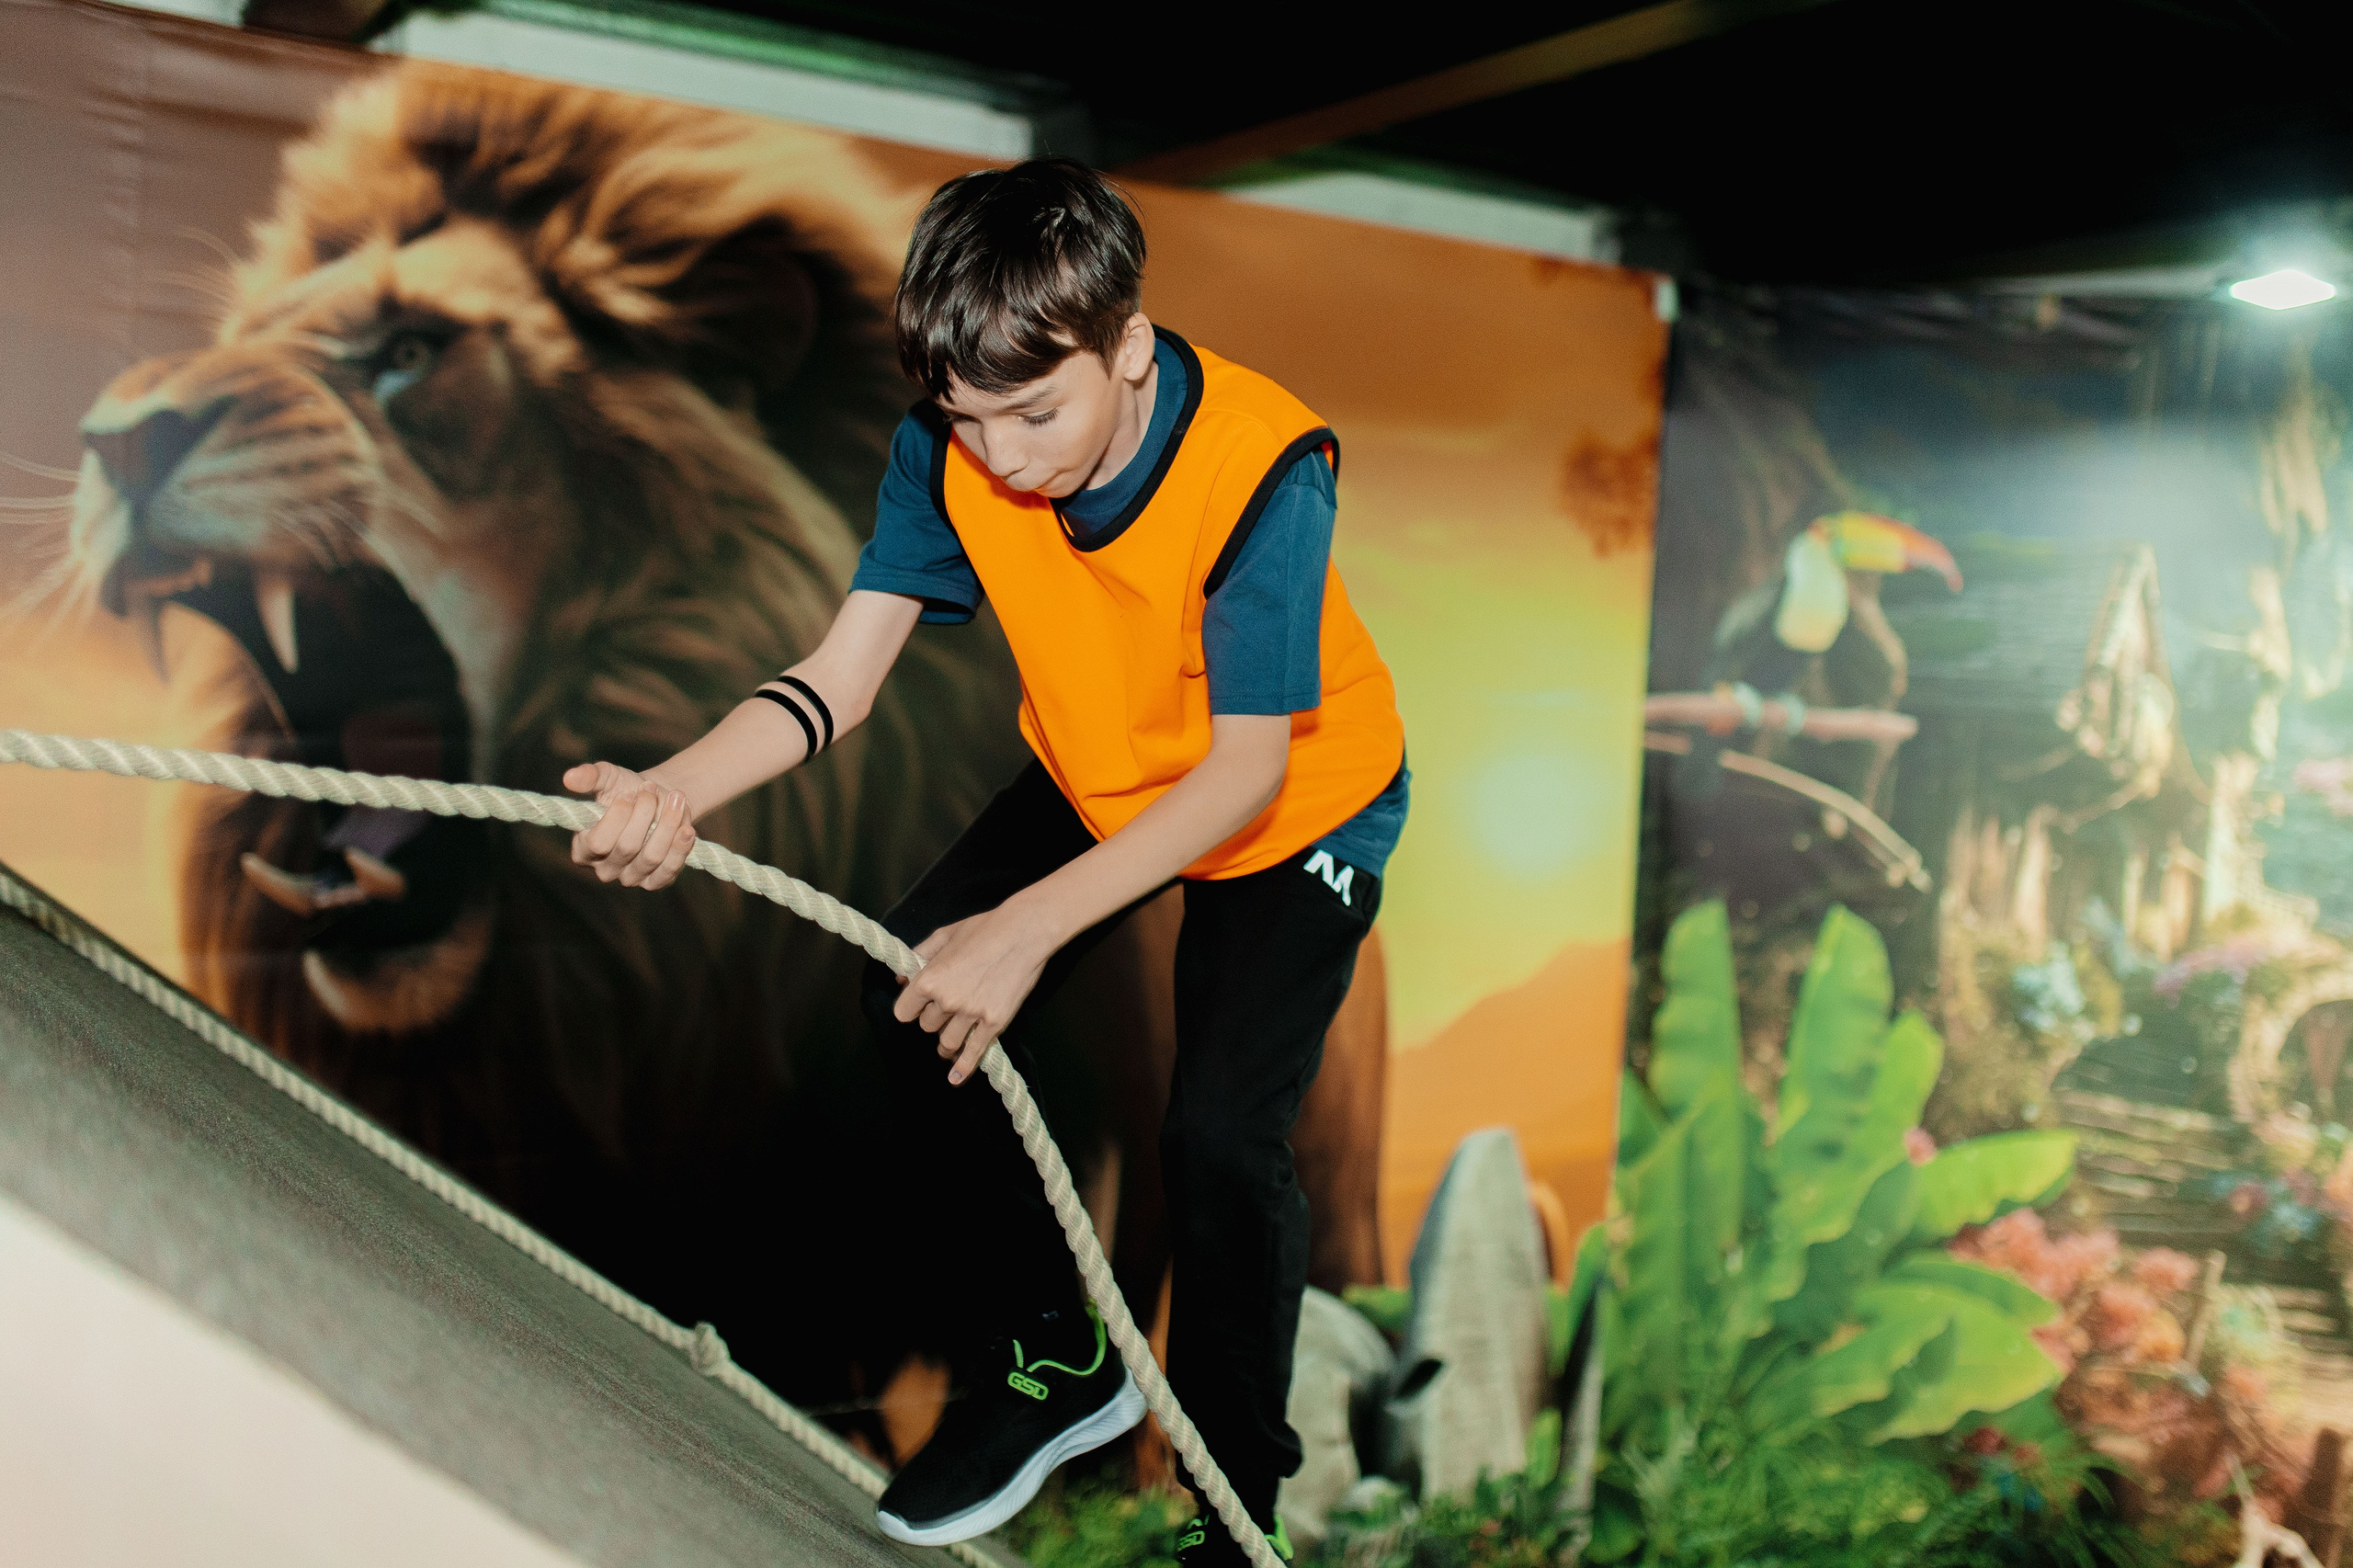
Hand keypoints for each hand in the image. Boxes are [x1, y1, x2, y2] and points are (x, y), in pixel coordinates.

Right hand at [563, 760, 697, 889]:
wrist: (658, 798)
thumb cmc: (625, 788)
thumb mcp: (607, 779)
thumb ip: (589, 777)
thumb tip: (569, 777)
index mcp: (583, 849)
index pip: (598, 842)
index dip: (617, 816)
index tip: (630, 792)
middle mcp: (604, 869)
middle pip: (628, 847)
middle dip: (645, 813)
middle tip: (651, 789)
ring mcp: (630, 878)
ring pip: (652, 857)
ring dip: (668, 825)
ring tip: (675, 797)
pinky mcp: (655, 881)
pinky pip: (669, 871)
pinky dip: (680, 848)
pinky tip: (687, 829)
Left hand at [893, 900, 1059, 1084]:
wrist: (1025, 932)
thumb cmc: (984, 927)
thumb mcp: (944, 935)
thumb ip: (919, 956)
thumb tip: (901, 977)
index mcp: (930, 978)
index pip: (904, 1011)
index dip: (910, 1008)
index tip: (918, 1005)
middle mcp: (947, 1000)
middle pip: (927, 1026)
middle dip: (934, 1018)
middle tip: (946, 1008)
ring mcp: (971, 1014)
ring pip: (947, 1042)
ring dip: (946, 1043)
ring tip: (949, 1042)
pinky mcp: (994, 1023)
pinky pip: (974, 1052)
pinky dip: (963, 1068)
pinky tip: (956, 1078)